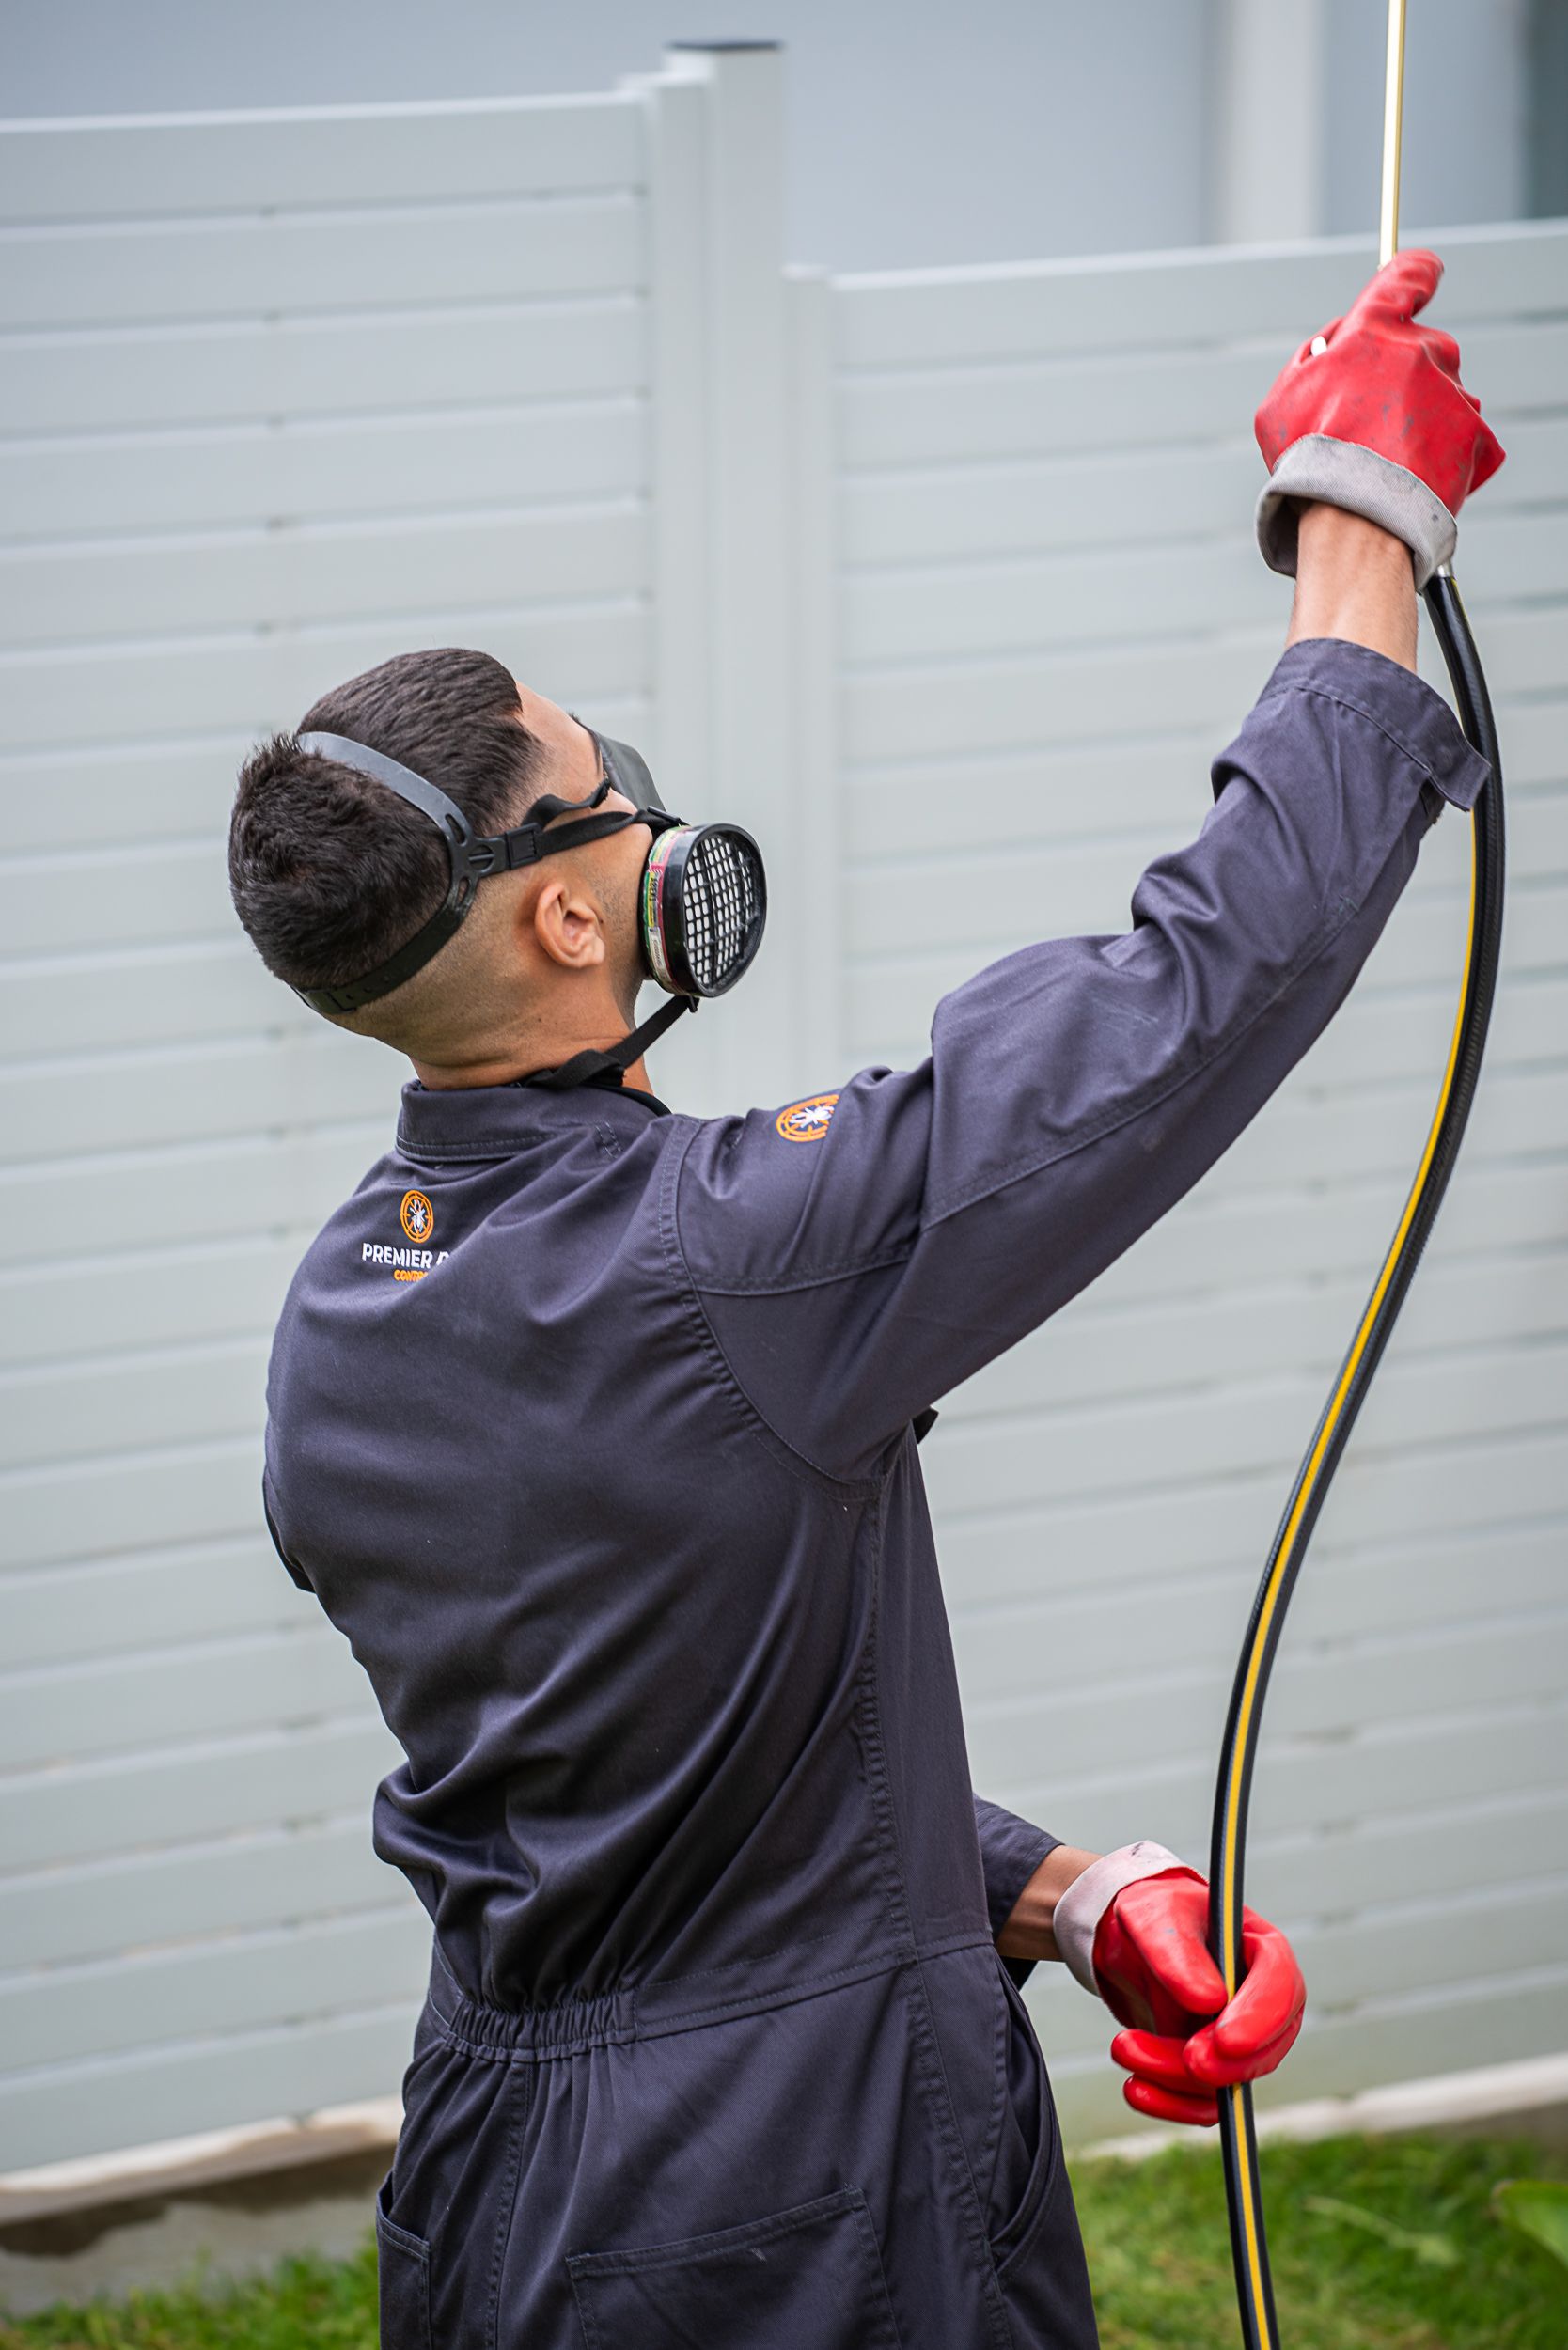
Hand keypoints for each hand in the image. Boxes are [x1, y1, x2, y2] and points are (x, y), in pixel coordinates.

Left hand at [1093, 1869, 1304, 2126]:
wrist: (1126, 1943)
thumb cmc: (1152, 1916)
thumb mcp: (1155, 1916)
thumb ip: (1178, 1952)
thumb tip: (1209, 2001)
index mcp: (1263, 1950)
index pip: (1281, 1987)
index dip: (1259, 2019)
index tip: (1226, 2041)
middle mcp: (1261, 2001)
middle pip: (1264, 2047)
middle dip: (1226, 2064)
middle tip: (1188, 2060)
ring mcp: (1238, 2039)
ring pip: (1226, 2080)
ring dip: (1178, 2079)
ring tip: (1123, 2048)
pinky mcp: (1211, 2067)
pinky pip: (1202, 2102)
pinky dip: (1169, 2102)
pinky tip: (1135, 2088)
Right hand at [1254, 249, 1504, 589]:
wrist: (1356, 518)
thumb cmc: (1308, 461)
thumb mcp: (1280, 402)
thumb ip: (1310, 358)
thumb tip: (1335, 338)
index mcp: (1373, 331)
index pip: (1407, 277)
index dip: (1415, 275)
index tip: (1421, 276)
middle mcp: (1420, 348)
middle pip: (1421, 345)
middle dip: (1400, 373)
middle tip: (1369, 417)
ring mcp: (1451, 388)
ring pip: (1440, 390)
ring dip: (1420, 413)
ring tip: (1388, 456)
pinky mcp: (1473, 428)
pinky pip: (1461, 430)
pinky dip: (1442, 447)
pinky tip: (1414, 473)